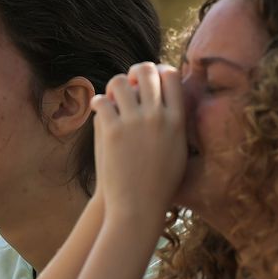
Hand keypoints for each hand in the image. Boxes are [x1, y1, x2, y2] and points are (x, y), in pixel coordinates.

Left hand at [92, 63, 186, 221]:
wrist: (139, 206)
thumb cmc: (161, 185)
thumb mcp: (179, 153)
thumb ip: (176, 126)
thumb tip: (171, 105)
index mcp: (177, 120)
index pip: (171, 76)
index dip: (159, 71)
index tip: (150, 77)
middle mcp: (157, 116)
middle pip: (146, 71)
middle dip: (135, 71)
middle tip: (128, 83)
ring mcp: (134, 122)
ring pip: (120, 81)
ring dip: (113, 86)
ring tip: (111, 97)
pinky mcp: (112, 131)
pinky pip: (102, 102)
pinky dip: (98, 102)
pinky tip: (97, 108)